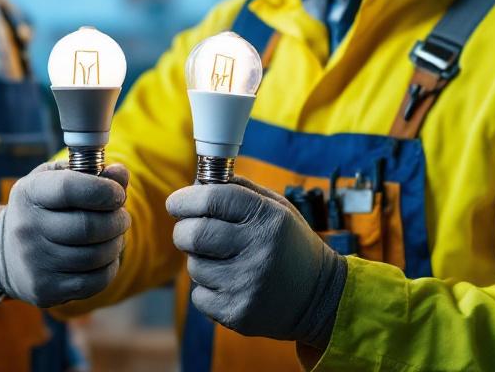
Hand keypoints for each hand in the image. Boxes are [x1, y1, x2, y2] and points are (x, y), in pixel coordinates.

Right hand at [0, 161, 129, 306]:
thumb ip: (92, 172)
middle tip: (122, 217)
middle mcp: (27, 228)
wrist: (5, 253)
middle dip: (116, 221)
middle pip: (88, 227)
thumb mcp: (58, 181)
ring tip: (114, 236)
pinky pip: (93, 282)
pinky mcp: (44, 289)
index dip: (103, 190)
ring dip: (116, 244)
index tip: (117, 194)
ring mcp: (34, 262)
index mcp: (29, 193)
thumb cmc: (43, 208)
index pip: (69, 188)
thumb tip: (120, 173)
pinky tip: (105, 258)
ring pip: (95, 256)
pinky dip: (109, 268)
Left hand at [166, 176, 346, 347]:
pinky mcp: (238, 313)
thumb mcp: (276, 208)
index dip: (185, 199)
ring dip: (199, 261)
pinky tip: (230, 284)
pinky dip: (206, 289)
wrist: (318, 296)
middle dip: (183, 230)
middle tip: (189, 230)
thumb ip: (239, 190)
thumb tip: (198, 182)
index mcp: (268, 217)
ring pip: (194, 266)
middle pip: (194, 234)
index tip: (175, 203)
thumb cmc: (288, 244)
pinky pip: (198, 295)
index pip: (212, 199)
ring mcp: (248, 284)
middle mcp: (259, 249)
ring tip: (224, 261)